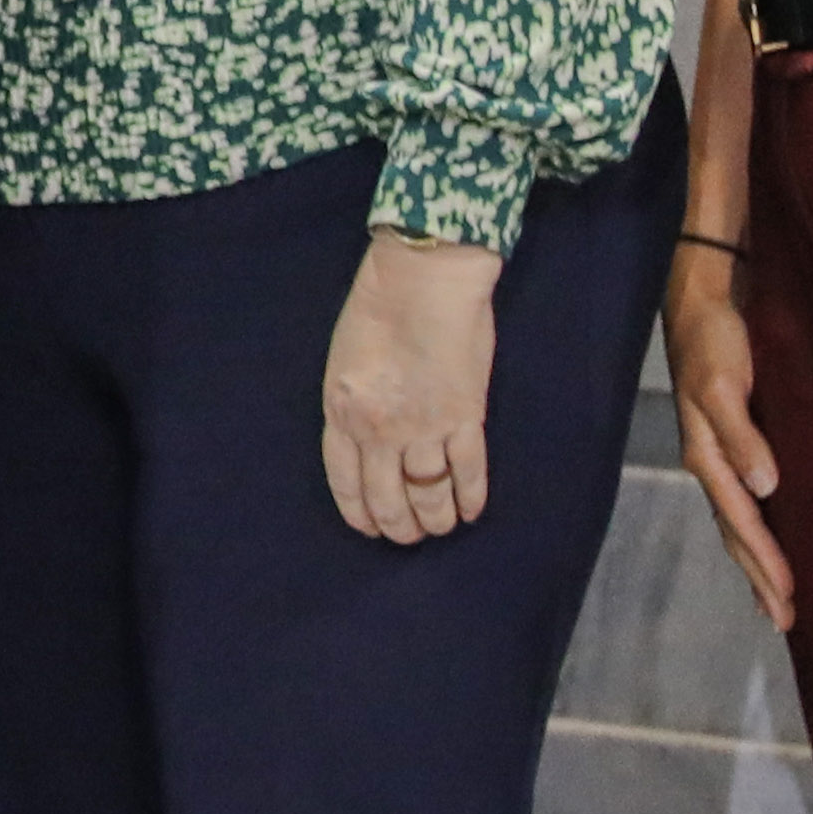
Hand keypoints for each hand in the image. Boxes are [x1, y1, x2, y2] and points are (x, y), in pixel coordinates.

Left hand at [322, 233, 500, 540]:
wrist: (424, 277)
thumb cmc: (378, 306)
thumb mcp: (344, 360)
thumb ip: (352, 404)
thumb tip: (366, 439)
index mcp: (341, 412)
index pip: (344, 480)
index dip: (358, 511)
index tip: (368, 528)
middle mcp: (378, 429)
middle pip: (387, 497)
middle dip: (398, 525)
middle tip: (408, 536)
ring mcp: (423, 426)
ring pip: (429, 493)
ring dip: (435, 519)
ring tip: (439, 528)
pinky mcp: (465, 416)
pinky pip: (468, 471)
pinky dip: (470, 496)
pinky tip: (470, 511)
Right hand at [664, 258, 794, 628]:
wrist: (700, 305)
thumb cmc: (714, 344)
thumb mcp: (725, 387)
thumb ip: (742, 436)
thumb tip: (764, 487)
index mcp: (709, 456)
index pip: (740, 521)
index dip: (764, 560)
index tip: (788, 597)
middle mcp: (712, 464)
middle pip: (734, 533)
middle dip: (758, 577)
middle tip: (784, 619)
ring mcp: (719, 456)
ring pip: (737, 522)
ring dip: (755, 561)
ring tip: (774, 597)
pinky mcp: (730, 443)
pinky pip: (743, 501)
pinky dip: (754, 530)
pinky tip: (769, 538)